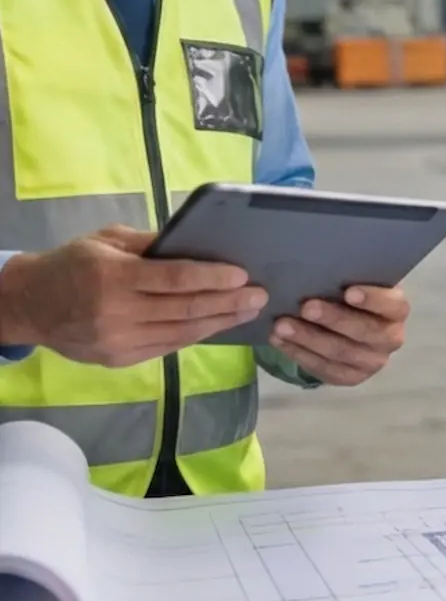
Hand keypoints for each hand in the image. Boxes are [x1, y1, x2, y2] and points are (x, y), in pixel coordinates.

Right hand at [0, 224, 266, 367]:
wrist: (30, 306)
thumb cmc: (73, 263)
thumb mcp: (108, 240)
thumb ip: (152, 244)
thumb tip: (197, 244)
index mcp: (114, 276)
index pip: (175, 278)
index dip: (212, 277)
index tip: (243, 274)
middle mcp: (118, 313)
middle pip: (185, 309)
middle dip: (228, 302)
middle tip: (260, 295)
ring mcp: (119, 341)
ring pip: (181, 333)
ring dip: (220, 322)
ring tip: (249, 311)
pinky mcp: (120, 360)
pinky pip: (168, 347)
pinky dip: (196, 335)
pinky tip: (218, 324)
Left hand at [268, 284, 409, 385]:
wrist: (348, 324)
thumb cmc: (349, 293)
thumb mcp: (356, 281)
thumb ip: (347, 276)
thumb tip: (319, 265)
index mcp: (396, 310)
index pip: (392, 305)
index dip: (372, 300)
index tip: (348, 292)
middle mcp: (390, 338)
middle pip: (364, 331)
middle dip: (333, 319)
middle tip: (305, 307)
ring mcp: (372, 362)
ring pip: (340, 352)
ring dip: (308, 338)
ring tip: (281, 325)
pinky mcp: (351, 378)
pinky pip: (324, 369)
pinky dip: (299, 354)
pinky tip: (279, 340)